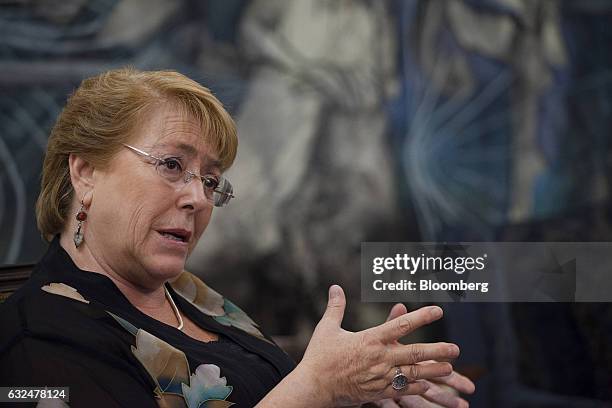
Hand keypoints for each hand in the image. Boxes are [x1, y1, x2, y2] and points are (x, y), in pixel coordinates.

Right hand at [296, 285, 460, 406]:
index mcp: (370, 339)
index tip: (438, 310)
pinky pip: (401, 390)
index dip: (422, 317)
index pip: (401, 325)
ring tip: (450, 368)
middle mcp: (379, 358)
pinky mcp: (376, 392)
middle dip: (437, 350)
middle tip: (456, 348)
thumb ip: (336, 307)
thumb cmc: (319, 356)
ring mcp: (380, 377)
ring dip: (433, 370)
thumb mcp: (327, 328)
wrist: (313, 386)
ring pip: (413, 373)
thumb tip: (335, 287)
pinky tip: (428, 385)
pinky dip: (416, 387)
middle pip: (414, 352)